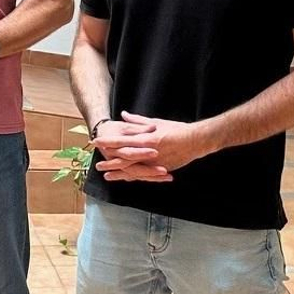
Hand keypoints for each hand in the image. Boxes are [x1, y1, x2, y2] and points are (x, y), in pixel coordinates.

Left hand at [92, 110, 212, 181]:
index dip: (108, 142)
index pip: (122, 141)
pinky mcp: (161, 169)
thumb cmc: (177, 129)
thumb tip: (123, 114)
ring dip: (119, 173)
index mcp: (146, 138)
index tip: (96, 142)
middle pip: (124, 158)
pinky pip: (145, 175)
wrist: (196, 141)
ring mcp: (155, 162)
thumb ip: (137, 121)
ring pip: (133, 169)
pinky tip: (126, 179)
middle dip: (110, 162)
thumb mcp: (156, 122)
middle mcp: (148, 152)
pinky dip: (134, 177)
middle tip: (97, 165)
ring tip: (107, 176)